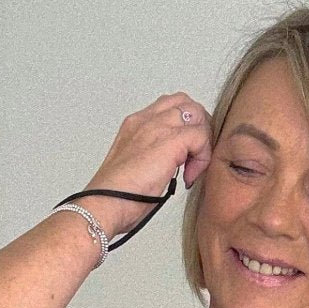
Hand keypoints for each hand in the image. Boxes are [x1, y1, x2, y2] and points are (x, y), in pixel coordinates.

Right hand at [84, 91, 213, 237]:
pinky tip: (189, 177)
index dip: (185, 127)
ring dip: (203, 142)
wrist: (105, 203)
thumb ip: (153, 157)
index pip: (170, 107)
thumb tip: (172, 166)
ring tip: (193, 168)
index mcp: (136, 125)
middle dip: (200, 128)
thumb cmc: (117, 196)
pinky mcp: (169, 141)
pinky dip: (202, 158)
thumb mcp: (135, 167)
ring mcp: (157, 127)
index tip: (185, 156)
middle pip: (187, 104)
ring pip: (197, 115)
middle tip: (196, 157)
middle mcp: (146, 120)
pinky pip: (200, 136)